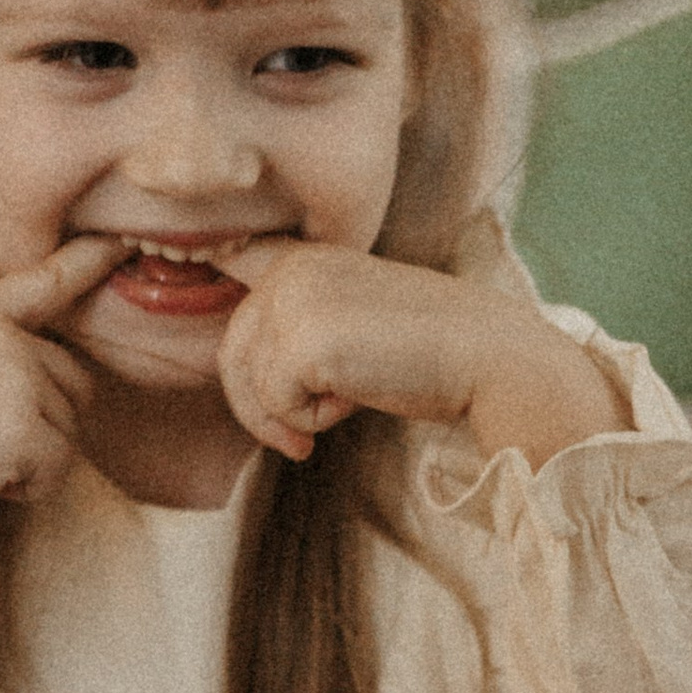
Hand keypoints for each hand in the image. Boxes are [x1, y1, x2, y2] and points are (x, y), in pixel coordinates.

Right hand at [0, 241, 118, 562]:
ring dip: (30, 461)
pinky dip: (26, 489)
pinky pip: (59, 470)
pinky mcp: (22, 429)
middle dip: (40, 425)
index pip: (42, 285)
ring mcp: (13, 379)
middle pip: (75, 384)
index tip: (123, 242)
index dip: (86, 261)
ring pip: (70, 432)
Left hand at [217, 242, 624, 465]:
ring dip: (290, 415)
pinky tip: (354, 407)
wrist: (490, 357)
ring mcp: (296, 300)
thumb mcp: (357, 320)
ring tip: (340, 414)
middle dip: (257, 404)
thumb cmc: (434, 352)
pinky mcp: (304, 341)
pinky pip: (277, 402)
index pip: (232, 259)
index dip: (208, 275)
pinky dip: (312, 420)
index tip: (201, 286)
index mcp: (309, 255)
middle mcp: (294, 267)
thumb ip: (304, 325)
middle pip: (231, 346)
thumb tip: (240, 372)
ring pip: (248, 380)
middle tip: (299, 437)